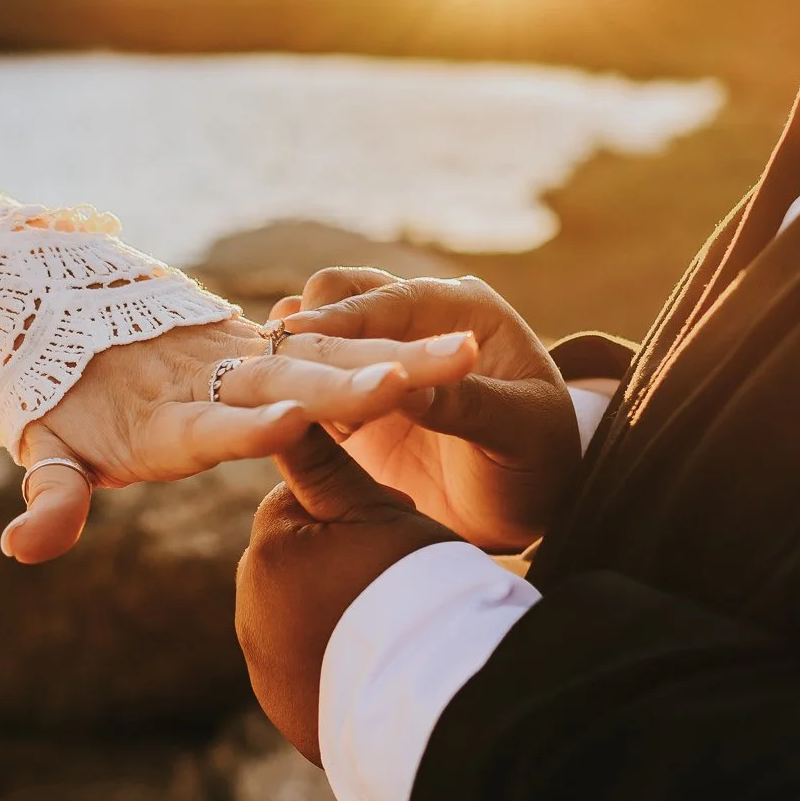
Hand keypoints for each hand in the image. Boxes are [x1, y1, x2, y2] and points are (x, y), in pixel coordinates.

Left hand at [3, 315, 482, 562]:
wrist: (69, 310)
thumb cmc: (63, 400)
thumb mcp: (48, 450)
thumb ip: (49, 500)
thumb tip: (19, 549)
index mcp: (166, 418)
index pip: (213, 426)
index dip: (250, 426)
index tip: (293, 419)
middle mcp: (216, 380)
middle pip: (291, 381)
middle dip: (351, 380)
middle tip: (411, 378)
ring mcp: (248, 357)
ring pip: (329, 357)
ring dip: (394, 355)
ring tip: (465, 349)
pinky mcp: (271, 343)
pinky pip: (337, 346)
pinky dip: (391, 343)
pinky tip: (460, 347)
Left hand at [236, 426, 455, 764]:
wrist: (436, 700)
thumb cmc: (415, 588)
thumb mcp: (378, 510)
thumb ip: (323, 462)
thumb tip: (282, 410)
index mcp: (269, 551)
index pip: (300, 507)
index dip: (353, 513)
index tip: (391, 535)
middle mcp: (251, 608)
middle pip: (299, 562)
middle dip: (338, 563)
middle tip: (396, 580)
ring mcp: (264, 666)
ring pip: (302, 615)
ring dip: (336, 612)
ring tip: (392, 623)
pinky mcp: (285, 706)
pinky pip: (307, 668)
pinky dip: (334, 661)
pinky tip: (378, 663)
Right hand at [268, 270, 579, 550]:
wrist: (525, 502)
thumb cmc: (539, 459)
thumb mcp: (519, 432)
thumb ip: (467, 403)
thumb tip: (406, 385)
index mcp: (462, 310)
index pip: (395, 299)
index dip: (346, 316)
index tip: (305, 334)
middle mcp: (412, 322)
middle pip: (340, 297)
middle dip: (307, 327)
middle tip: (276, 364)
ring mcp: (375, 358)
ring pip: (314, 335)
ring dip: (288, 354)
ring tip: (260, 386)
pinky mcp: (348, 400)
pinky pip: (304, 384)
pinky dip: (281, 389)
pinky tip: (262, 412)